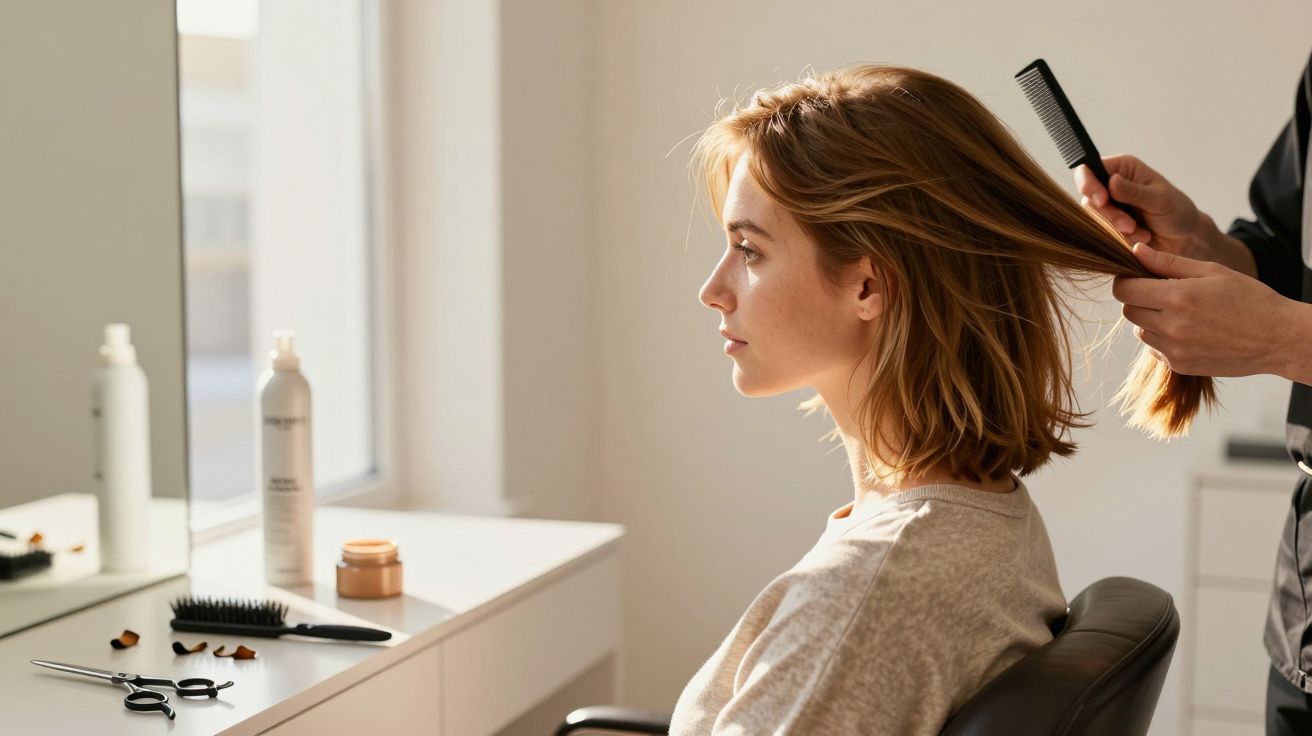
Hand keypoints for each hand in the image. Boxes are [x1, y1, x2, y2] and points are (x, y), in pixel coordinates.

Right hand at [1074, 155, 1207, 258]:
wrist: (1184, 239)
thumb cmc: (1177, 212)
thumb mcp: (1159, 199)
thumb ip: (1134, 192)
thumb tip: (1112, 181)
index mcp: (1123, 168)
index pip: (1089, 169)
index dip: (1088, 184)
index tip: (1102, 200)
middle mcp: (1111, 185)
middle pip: (1089, 197)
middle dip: (1108, 214)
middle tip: (1129, 225)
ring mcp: (1109, 206)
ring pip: (1094, 217)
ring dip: (1115, 228)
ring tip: (1139, 232)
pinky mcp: (1109, 225)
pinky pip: (1101, 232)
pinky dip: (1119, 238)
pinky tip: (1139, 237)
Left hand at [1112, 242, 1296, 377]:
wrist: (1277, 338)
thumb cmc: (1249, 298)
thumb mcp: (1212, 271)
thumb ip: (1169, 262)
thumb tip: (1136, 251)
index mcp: (1178, 298)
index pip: (1124, 290)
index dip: (1126, 280)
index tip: (1136, 276)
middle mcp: (1172, 327)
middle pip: (1128, 310)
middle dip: (1138, 299)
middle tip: (1162, 292)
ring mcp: (1175, 350)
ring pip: (1139, 331)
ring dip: (1150, 320)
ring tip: (1180, 312)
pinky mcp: (1180, 366)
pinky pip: (1154, 349)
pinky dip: (1162, 338)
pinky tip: (1188, 330)